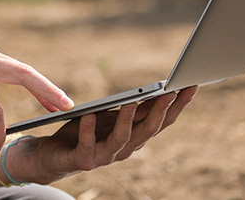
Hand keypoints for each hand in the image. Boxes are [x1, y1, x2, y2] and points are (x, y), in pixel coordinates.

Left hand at [6, 86, 196, 185]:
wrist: (53, 156)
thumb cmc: (85, 131)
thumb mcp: (112, 117)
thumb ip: (134, 110)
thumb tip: (160, 92)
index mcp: (134, 137)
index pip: (162, 121)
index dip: (178, 105)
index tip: (191, 85)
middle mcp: (124, 149)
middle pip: (148, 130)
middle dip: (160, 111)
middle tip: (170, 92)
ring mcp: (105, 156)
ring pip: (123, 139)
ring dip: (128, 120)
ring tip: (131, 101)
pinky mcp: (83, 160)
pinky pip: (87, 145)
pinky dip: (89, 130)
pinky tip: (90, 115)